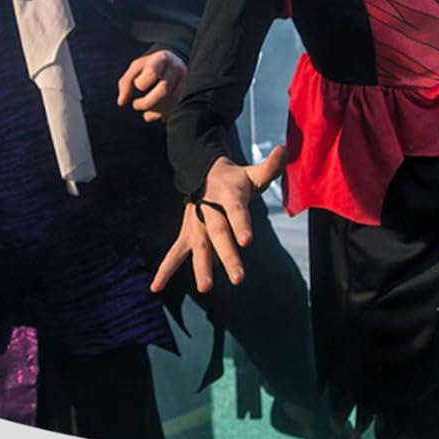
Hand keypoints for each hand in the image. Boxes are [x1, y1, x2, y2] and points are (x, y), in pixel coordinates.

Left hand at [117, 49, 186, 122]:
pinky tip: (157, 114)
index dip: (141, 83)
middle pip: (164, 89)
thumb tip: (121, 102)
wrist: (173, 62)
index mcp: (163, 58)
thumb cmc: (151, 65)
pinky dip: (164, 114)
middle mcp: (177, 69)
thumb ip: (126, 82)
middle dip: (146, 102)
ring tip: (146, 111)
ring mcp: (186, 81)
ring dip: (156, 110)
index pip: (152, 73)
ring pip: (172, 101)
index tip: (137, 85)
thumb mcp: (137, 67)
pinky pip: (177, 108)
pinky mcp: (190, 93)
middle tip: (136, 105)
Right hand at [149, 146, 284, 293]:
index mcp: (228, 197)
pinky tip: (155, 288)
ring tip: (206, 288)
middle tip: (239, 278)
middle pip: (219, 234)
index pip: (236, 212)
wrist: (203, 174)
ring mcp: (196, 225)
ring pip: (200, 247)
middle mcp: (210, 211)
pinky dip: (165, 270)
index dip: (241, 225)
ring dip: (202, 268)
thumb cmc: (235, 180)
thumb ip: (270, 166)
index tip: (247, 241)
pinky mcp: (187, 235)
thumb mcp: (252, 172)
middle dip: (227, 256)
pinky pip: (175, 254)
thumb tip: (283, 149)